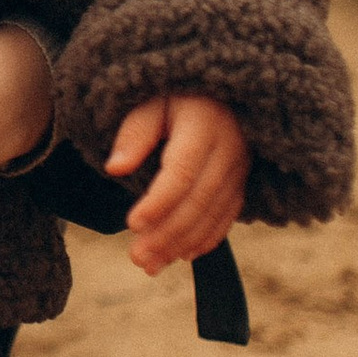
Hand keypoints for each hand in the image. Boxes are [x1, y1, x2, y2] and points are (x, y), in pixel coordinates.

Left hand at [107, 94, 247, 273]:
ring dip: (182, 244)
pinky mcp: (242, 181)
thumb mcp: (152, 102)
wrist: (222, 91)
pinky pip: (227, 216)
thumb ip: (135, 133)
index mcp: (204, 126)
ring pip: (213, 214)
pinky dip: (206, 239)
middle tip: (137, 258)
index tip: (131, 224)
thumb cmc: (177, 95)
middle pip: (198, 201)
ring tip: (150, 265)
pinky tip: (182, 256)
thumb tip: (115, 168)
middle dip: (167, 234)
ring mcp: (240, 168)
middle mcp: (229, 150)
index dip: (158, 202)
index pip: (181, 172)